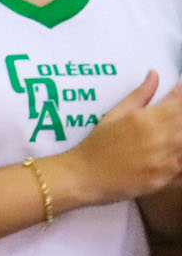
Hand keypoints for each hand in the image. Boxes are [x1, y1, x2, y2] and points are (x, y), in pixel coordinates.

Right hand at [57, 73, 181, 208]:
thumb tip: (155, 74)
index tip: (179, 95)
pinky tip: (174, 156)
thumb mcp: (114, 114)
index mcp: (146, 120)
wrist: (84, 176)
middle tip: (170, 120)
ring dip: (181, 138)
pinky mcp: (165, 180)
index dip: (181, 96)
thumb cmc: (97, 144)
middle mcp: (159, 138)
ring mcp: (164, 161)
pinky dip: (181, 161)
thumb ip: (140, 95)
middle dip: (181, 116)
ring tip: (171, 137)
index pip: (178, 102)